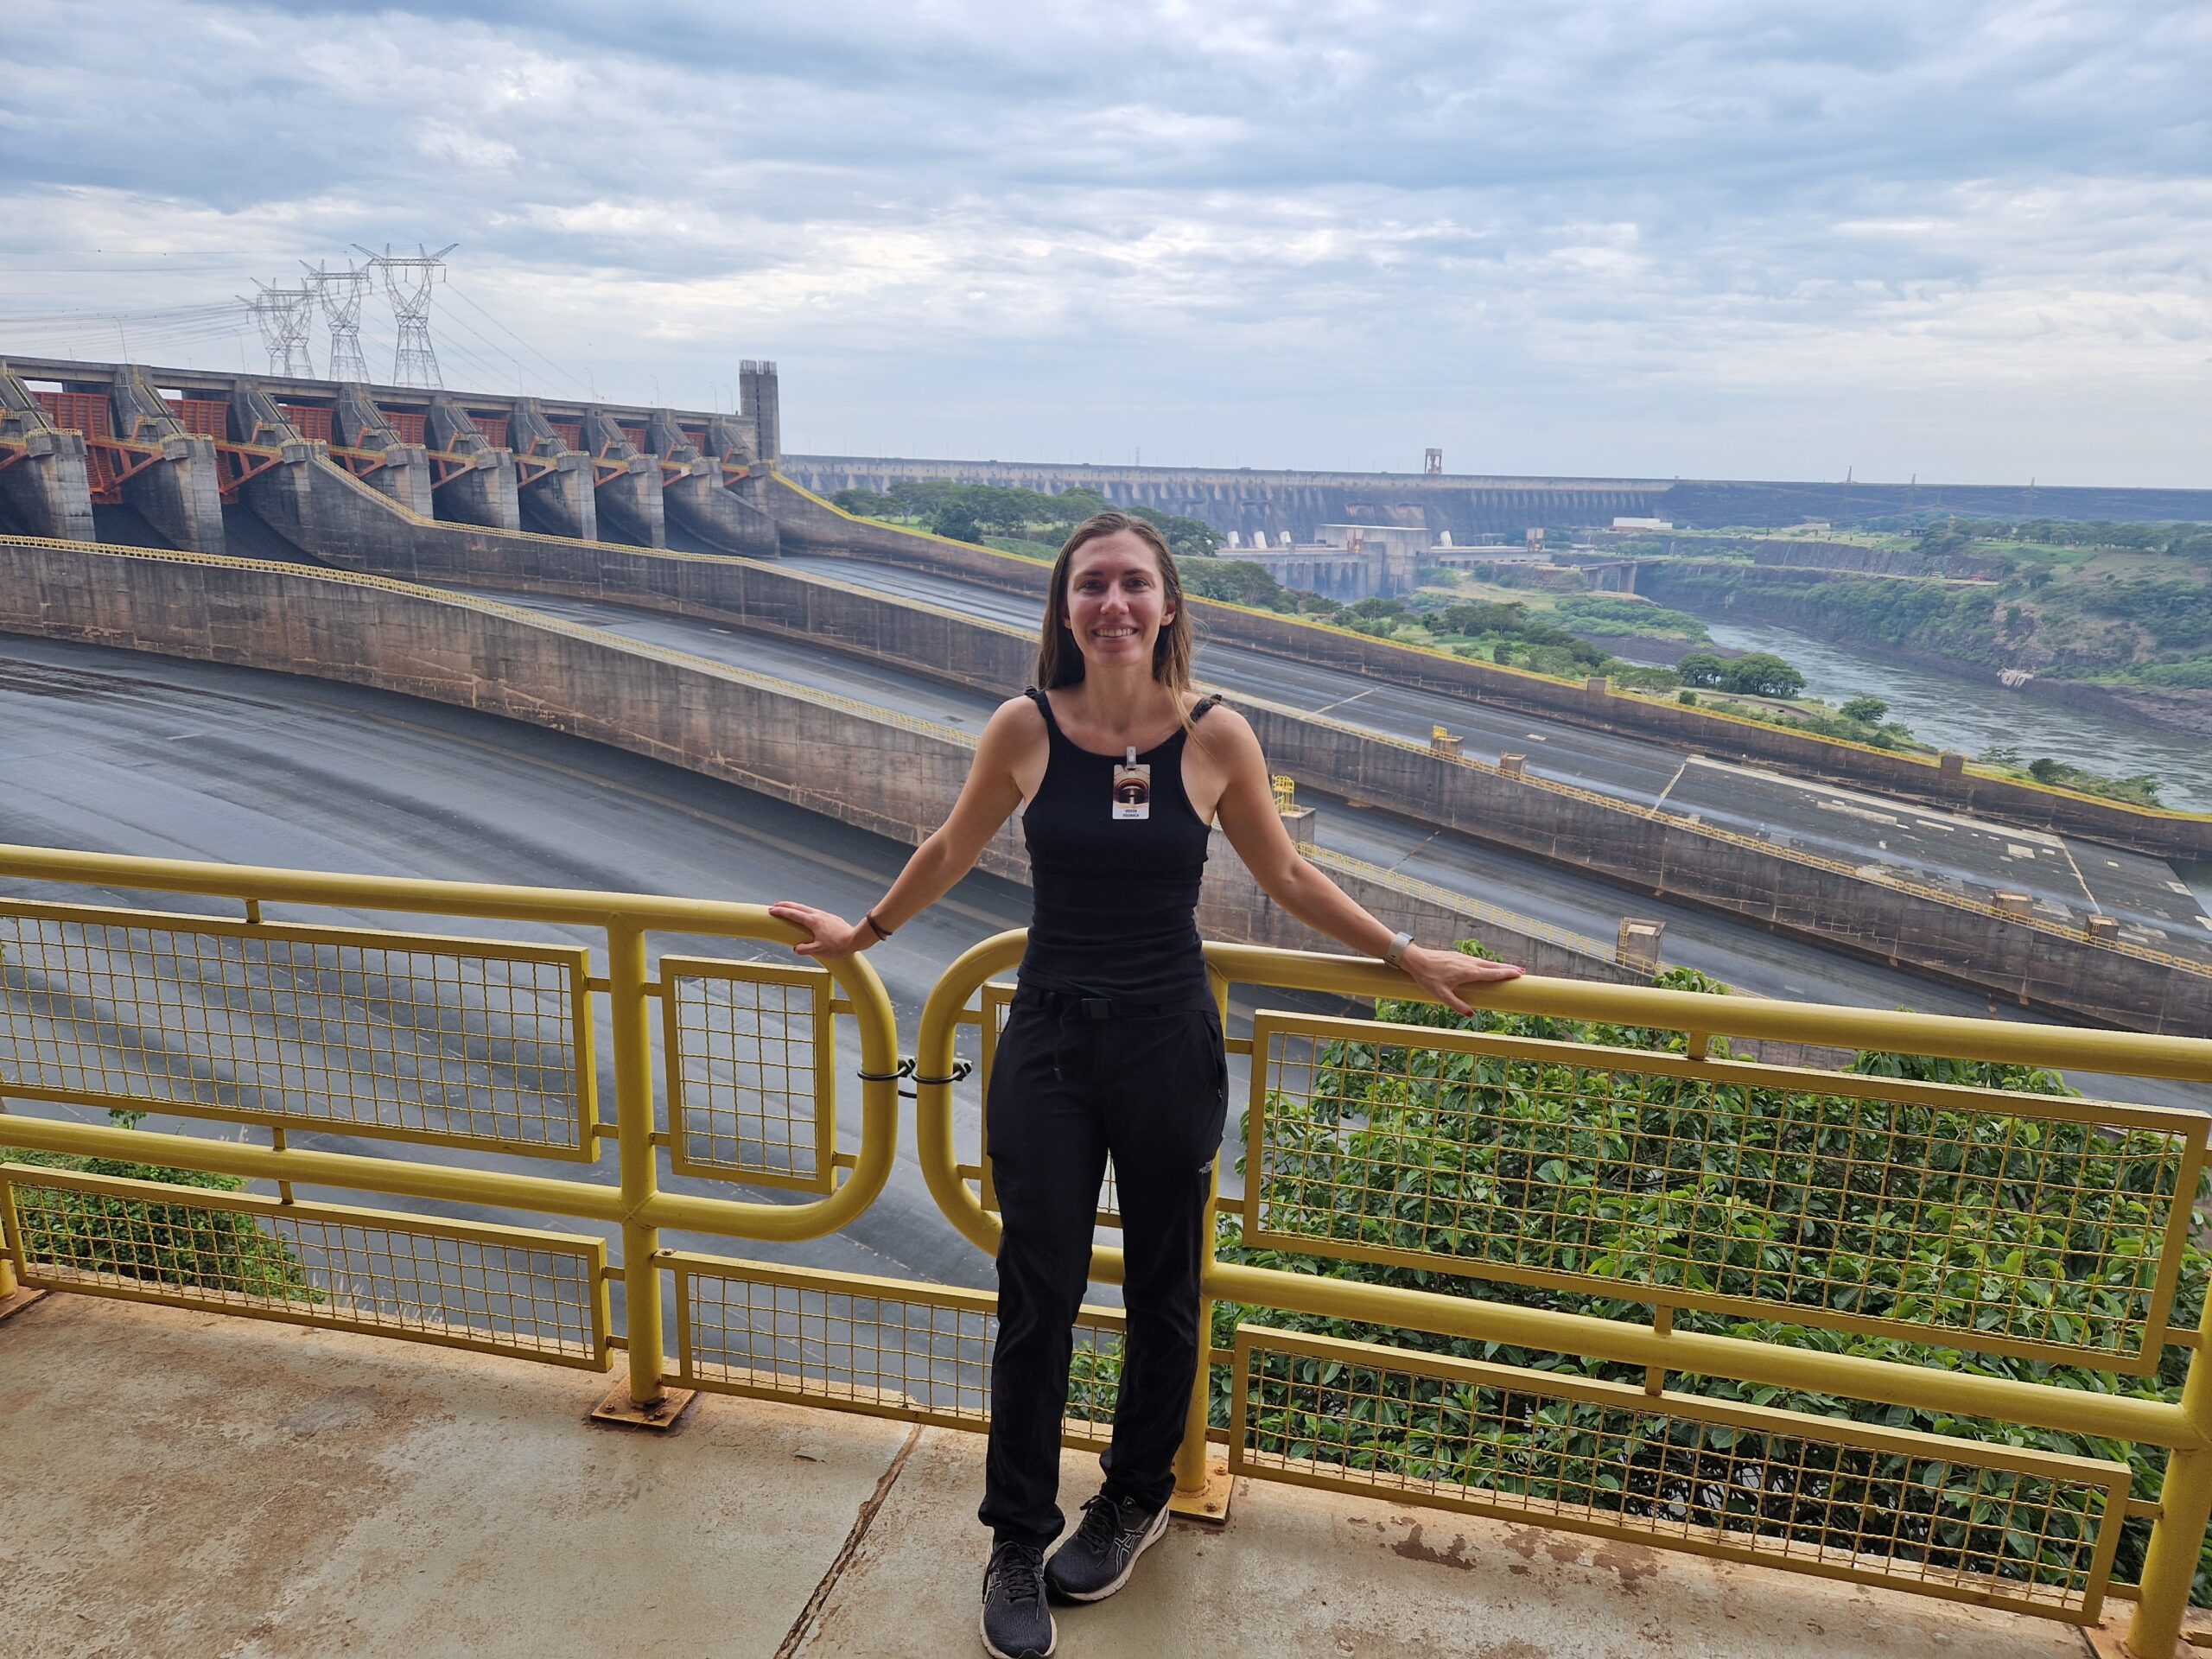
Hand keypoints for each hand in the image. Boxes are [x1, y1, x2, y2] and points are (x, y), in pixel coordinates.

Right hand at [767, 901, 866, 957]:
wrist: (856, 939)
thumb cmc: (838, 946)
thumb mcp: (819, 951)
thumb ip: (805, 949)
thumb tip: (796, 948)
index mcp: (813, 921)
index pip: (793, 914)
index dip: (781, 912)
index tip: (771, 910)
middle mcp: (818, 915)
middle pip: (798, 907)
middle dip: (786, 905)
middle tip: (776, 904)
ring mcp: (825, 915)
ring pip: (806, 908)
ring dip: (796, 908)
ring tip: (789, 909)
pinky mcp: (830, 918)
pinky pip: (814, 912)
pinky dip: (805, 912)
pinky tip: (806, 916)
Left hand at [1401, 943, 1523, 1015]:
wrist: (1416, 959)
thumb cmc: (1428, 977)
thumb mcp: (1441, 995)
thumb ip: (1457, 1005)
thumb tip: (1471, 1015)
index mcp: (1468, 972)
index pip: (1492, 973)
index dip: (1507, 973)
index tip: (1519, 974)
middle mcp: (1469, 963)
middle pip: (1493, 966)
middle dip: (1508, 968)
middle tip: (1522, 972)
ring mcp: (1464, 958)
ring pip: (1485, 962)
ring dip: (1498, 965)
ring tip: (1508, 969)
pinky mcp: (1458, 956)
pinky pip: (1477, 960)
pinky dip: (1487, 964)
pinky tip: (1487, 967)